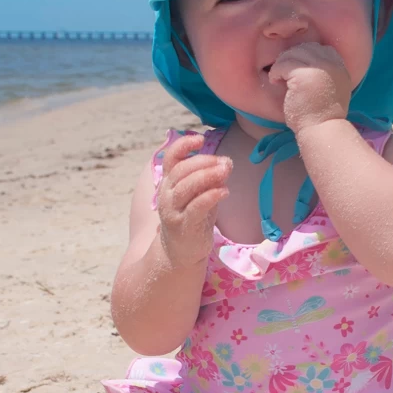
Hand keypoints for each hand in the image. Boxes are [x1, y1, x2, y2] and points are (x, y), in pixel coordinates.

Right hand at [156, 134, 231, 267]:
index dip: (183, 145)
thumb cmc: (192, 218)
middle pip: (181, 170)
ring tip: (226, 170)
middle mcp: (167, 194)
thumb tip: (226, 162)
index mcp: (169, 182)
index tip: (200, 139)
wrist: (181, 252)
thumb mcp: (200, 194)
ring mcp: (173, 211)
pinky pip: (196, 207)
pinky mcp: (184, 226)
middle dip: (204, 162)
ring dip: (207, 175)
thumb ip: (210, 179)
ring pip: (186, 187)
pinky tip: (224, 191)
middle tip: (224, 161)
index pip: (170, 158)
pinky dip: (210, 196)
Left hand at [268, 43, 352, 133]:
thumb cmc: (321, 117)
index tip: (297, 69)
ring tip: (278, 78)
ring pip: (294, 53)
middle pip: (307, 47)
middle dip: (292, 57)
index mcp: (340, 67)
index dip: (306, 55)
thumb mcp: (330, 91)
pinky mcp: (303, 74)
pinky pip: (284, 64)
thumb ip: (324, 76)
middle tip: (284, 72)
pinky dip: (276, 72)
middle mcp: (332, 64)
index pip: (322, 49)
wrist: (321, 130)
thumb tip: (304, 65)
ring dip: (282, 64)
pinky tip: (275, 81)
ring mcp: (319, 68)